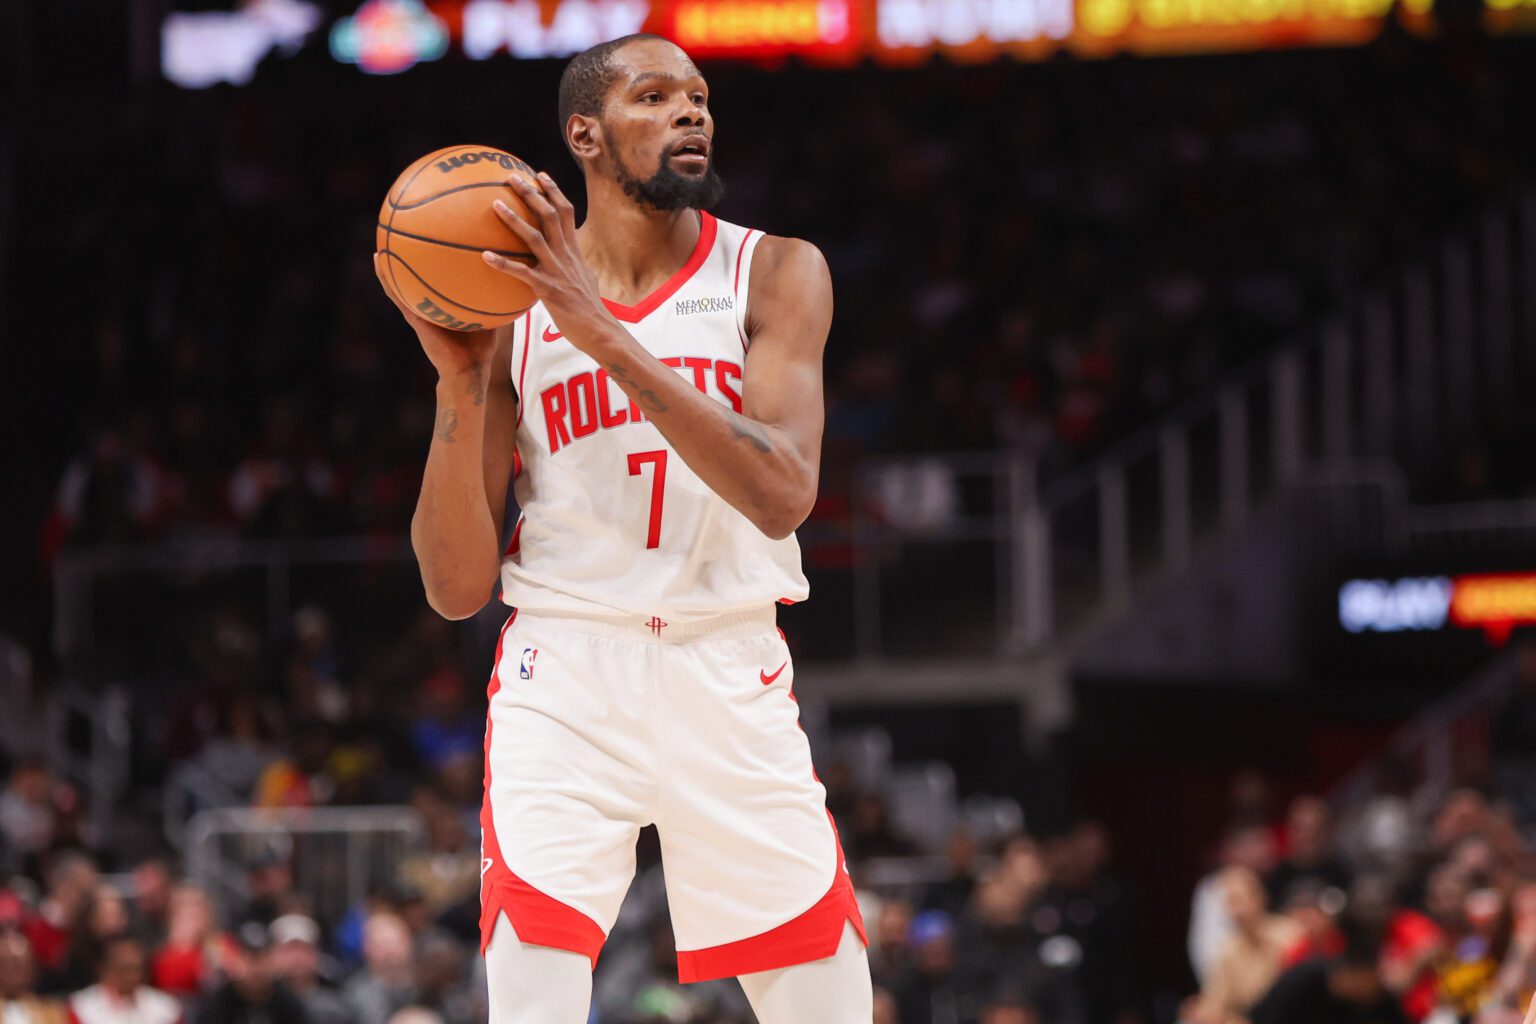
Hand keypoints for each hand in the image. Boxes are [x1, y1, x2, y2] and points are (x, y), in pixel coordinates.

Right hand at [373, 252, 497, 378]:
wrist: (468, 369)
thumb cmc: (481, 347)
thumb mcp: (490, 316)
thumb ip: (494, 297)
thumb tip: (508, 274)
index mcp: (445, 306)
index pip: (439, 281)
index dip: (434, 262)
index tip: (432, 240)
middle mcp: (430, 307)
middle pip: (418, 280)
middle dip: (411, 259)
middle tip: (405, 236)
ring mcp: (420, 312)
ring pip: (401, 286)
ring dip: (391, 267)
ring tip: (382, 244)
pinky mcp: (414, 318)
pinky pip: (397, 296)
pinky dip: (387, 280)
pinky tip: (380, 262)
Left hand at [482, 171, 614, 347]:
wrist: (600, 330)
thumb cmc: (590, 309)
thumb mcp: (587, 279)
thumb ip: (577, 265)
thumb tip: (575, 259)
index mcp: (574, 251)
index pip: (566, 212)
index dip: (553, 191)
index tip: (539, 175)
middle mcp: (566, 255)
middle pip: (550, 215)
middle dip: (531, 193)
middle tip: (512, 177)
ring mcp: (557, 271)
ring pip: (535, 237)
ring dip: (514, 220)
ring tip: (495, 204)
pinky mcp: (548, 290)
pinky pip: (522, 274)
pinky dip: (503, 264)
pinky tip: (485, 256)